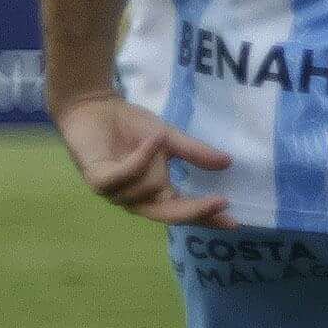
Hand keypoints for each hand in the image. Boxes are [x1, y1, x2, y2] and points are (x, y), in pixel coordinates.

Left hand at [55, 94, 233, 226]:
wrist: (94, 105)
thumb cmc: (129, 124)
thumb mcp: (169, 138)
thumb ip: (194, 152)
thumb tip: (227, 162)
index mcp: (153, 192)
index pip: (183, 210)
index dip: (207, 217)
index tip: (233, 222)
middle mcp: (134, 199)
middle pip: (167, 215)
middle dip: (194, 210)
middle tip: (220, 201)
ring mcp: (114, 193)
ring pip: (147, 190)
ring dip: (155, 163)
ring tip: (157, 136)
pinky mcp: (97, 180)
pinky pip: (124, 176)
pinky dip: (140, 159)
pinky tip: (153, 139)